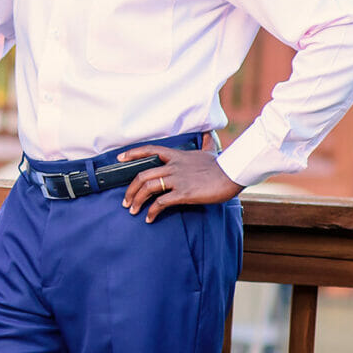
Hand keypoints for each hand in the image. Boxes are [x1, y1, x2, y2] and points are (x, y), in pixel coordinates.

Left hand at [121, 134, 240, 223]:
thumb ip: (205, 144)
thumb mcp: (209, 151)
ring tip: (133, 211)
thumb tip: (208, 134)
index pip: (150, 150)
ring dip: (137, 201)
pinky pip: (161, 203)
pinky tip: (149, 218)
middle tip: (126, 201)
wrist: (233, 173)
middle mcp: (173, 167)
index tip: (120, 159)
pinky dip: (152, 211)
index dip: (133, 153)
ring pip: (148, 188)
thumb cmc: (222, 165)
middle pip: (142, 175)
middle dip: (130, 189)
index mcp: (177, 156)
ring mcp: (177, 180)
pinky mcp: (184, 193)